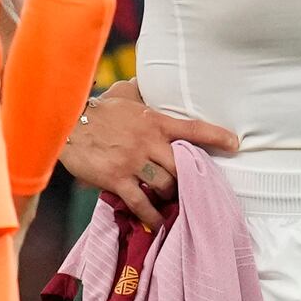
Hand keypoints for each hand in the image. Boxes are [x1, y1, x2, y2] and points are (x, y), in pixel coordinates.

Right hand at [57, 81, 238, 227]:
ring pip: (165, 184)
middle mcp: (147, 141)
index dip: (215, 135)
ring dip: (169, 195)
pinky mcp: (116, 179)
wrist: (64, 123)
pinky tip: (157, 221)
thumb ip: (138, 91)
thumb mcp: (121, 94)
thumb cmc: (95, 109)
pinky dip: (152, 215)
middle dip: (187, 179)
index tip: (235, 144)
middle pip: (181, 165)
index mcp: (152, 120)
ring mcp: (132, 161)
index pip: (191, 128)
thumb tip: (145, 80)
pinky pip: (141, 202)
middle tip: (188, 187)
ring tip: (170, 201)